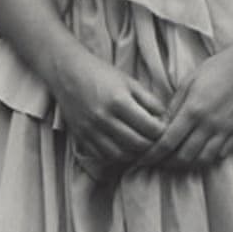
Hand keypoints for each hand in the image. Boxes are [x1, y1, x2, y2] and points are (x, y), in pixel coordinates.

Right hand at [49, 49, 165, 174]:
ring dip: (133, 154)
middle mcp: (104, 119)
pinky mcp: (81, 137)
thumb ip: (148, 100)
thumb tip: (164, 119)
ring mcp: (91, 130)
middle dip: (150, 145)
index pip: (150, 127)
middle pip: (136, 143)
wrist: (68, 74)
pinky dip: (115, 157)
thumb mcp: (129, 82)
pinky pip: (101, 156)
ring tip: (140, 147)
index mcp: (119, 101)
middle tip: (155, 140)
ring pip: (119, 154)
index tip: (164, 128)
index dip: (162, 131)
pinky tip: (122, 149)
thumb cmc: (102, 75)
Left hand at [137, 47, 232, 168]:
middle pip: (183, 156)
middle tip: (156, 162)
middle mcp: (210, 123)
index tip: (141, 160)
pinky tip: (197, 156)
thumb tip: (158, 128)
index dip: (152, 155)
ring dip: (186, 165)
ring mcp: (227, 129)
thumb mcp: (188, 83)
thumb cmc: (216, 69)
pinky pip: (221, 154)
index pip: (168, 142)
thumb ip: (173, 108)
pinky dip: (207, 159)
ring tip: (174, 161)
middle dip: (166, 163)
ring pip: (202, 160)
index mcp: (194, 110)